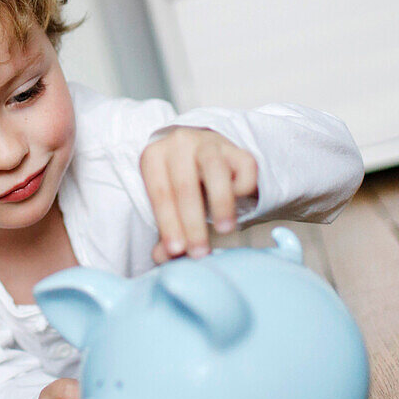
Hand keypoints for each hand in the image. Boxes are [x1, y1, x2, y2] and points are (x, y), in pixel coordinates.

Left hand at [139, 127, 258, 263]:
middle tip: (200, 252)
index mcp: (153, 156)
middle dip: (193, 223)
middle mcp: (179, 143)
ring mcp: (209, 142)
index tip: (176, 251)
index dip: (168, 224)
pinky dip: (242, 187)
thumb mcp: (167, 204)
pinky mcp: (236, 148)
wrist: (200, 153)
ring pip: (215, 171)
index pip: (159, 193)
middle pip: (185, 185)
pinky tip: (237, 202)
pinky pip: (244, 167)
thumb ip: (166, 230)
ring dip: (221, 203)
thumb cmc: (179, 184)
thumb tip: (162, 256)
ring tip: (224, 230)